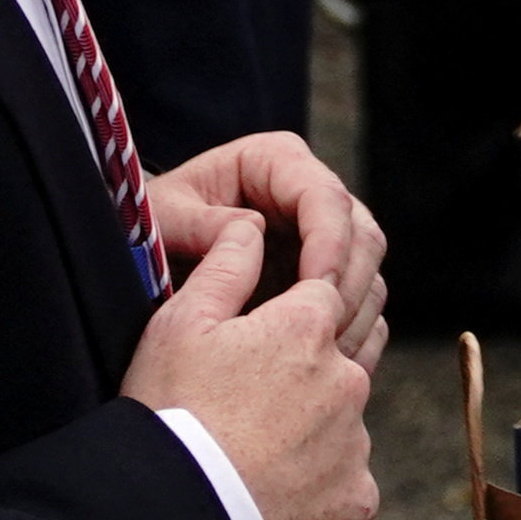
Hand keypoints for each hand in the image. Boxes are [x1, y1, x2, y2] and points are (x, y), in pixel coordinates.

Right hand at [122, 214, 377, 519]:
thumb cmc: (169, 418)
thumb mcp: (178, 326)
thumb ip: (226, 266)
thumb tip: (253, 226)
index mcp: (306, 327)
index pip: (328, 289)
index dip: (298, 305)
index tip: (271, 332)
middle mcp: (345, 379)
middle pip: (350, 347)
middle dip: (316, 356)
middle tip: (263, 390)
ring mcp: (355, 443)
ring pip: (349, 416)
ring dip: (320, 419)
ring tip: (263, 442)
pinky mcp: (357, 500)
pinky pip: (349, 477)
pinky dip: (321, 480)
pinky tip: (277, 488)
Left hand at [150, 131, 387, 361]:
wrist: (153, 254)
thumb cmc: (156, 226)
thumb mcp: (164, 219)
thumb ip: (201, 224)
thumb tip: (251, 230)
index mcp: (274, 160)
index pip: (325, 196)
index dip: (328, 242)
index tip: (314, 290)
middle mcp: (308, 190)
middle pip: (361, 231)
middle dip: (346, 282)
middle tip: (323, 332)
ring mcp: (322, 232)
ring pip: (367, 267)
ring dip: (352, 311)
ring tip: (320, 352)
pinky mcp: (326, 270)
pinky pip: (360, 298)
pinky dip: (351, 329)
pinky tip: (324, 359)